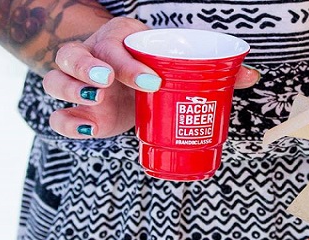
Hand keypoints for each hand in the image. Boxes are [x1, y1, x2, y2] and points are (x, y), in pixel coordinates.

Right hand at [43, 17, 259, 138]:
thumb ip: (211, 70)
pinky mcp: (77, 111)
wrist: (126, 81)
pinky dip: (67, 122)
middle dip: (89, 69)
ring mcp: (78, 85)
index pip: (114, 44)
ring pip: (55, 79)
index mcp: (119, 41)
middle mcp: (92, 58)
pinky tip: (89, 128)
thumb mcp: (175, 65)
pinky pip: (58, 116)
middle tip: (110, 84)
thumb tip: (252, 75)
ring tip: (96, 100)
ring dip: (71, 89)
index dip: (128, 62)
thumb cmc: (153, 68)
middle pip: (74, 55)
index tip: (153, 81)